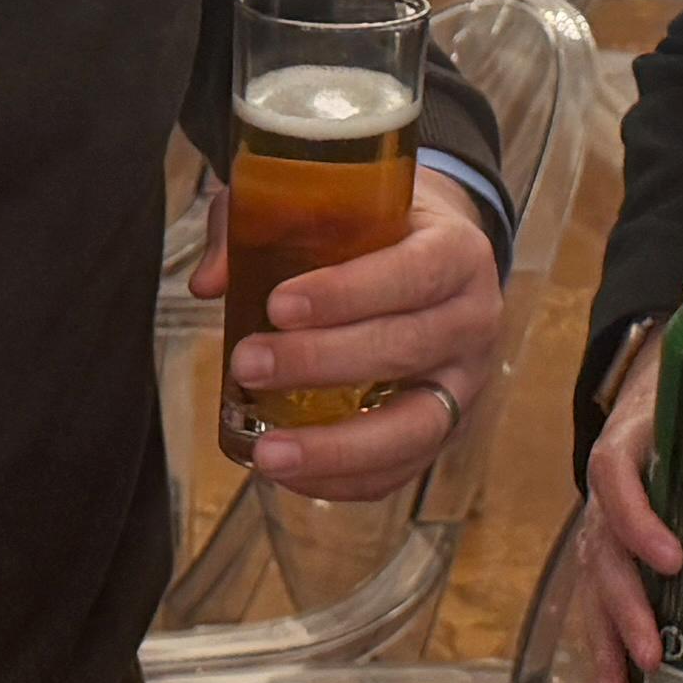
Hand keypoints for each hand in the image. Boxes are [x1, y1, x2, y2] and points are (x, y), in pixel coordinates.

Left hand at [191, 167, 501, 505]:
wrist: (436, 256)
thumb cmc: (379, 229)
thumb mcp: (338, 202)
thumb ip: (268, 224)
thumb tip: (210, 282)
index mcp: (457, 251)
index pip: (413, 273)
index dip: (348, 292)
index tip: (278, 305)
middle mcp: (472, 320)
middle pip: (408, 348)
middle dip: (322, 363)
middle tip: (248, 364)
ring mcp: (463, 383)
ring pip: (414, 427)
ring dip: (336, 446)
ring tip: (267, 452)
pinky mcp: (445, 430)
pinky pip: (401, 469)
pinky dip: (344, 479)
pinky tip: (289, 472)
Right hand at [577, 328, 678, 682]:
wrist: (652, 385)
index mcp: (632, 443)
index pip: (616, 475)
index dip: (638, 520)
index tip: (673, 559)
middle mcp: (605, 491)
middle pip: (601, 551)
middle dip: (627, 608)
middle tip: (656, 652)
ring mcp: (598, 526)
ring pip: (592, 590)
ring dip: (606, 648)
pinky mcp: (603, 556)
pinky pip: (597, 607)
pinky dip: (605, 657)